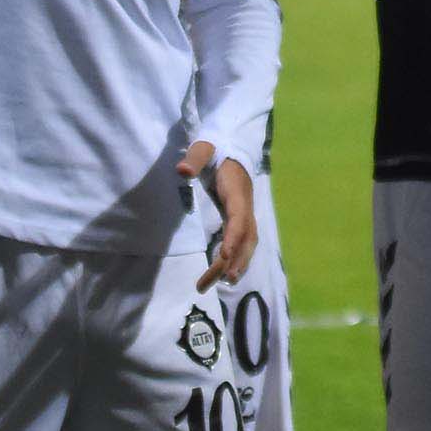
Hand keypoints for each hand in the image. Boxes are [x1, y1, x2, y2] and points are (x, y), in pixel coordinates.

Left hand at [176, 142, 255, 288]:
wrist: (231, 147)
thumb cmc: (215, 150)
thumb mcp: (203, 149)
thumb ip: (194, 159)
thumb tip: (182, 171)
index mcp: (236, 192)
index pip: (238, 218)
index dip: (233, 237)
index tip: (223, 255)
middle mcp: (245, 206)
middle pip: (245, 237)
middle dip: (234, 259)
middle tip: (217, 281)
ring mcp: (245, 212)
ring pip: (248, 242)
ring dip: (239, 262)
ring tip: (224, 283)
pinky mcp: (240, 216)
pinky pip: (244, 240)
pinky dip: (239, 257)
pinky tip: (228, 272)